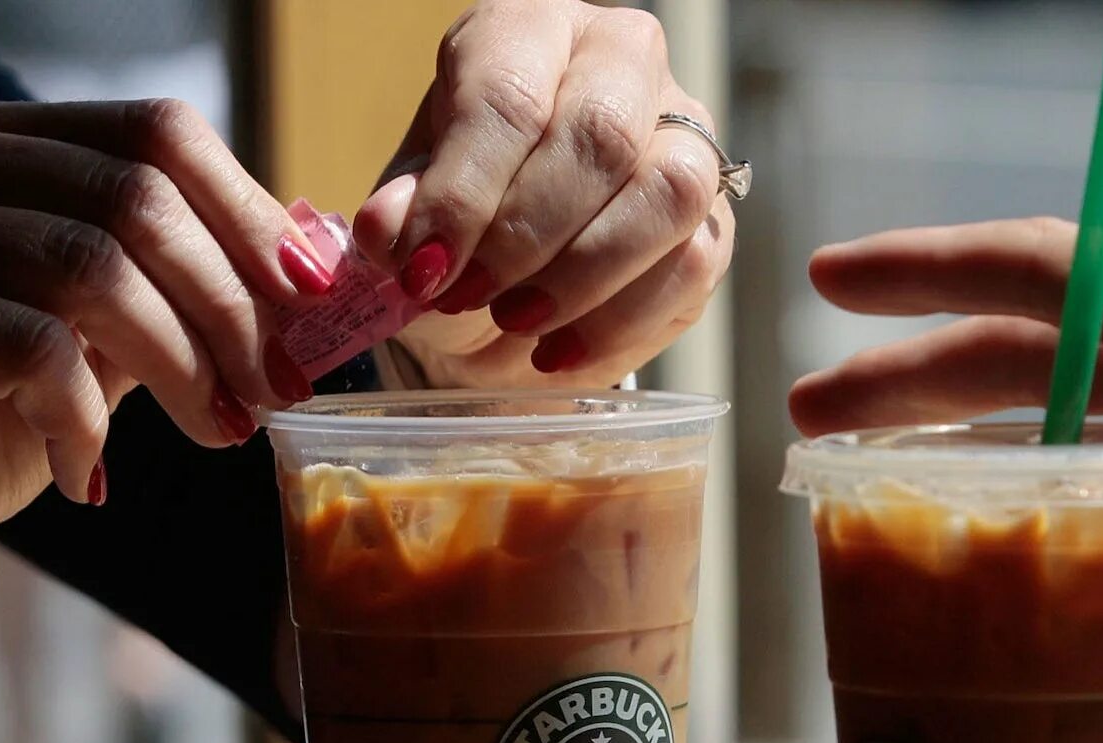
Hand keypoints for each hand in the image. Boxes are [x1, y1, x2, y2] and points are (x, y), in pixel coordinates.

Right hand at [0, 98, 332, 629]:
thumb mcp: (101, 344)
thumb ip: (181, 289)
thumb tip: (321, 256)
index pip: (155, 132)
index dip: (253, 216)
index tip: (317, 306)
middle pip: (136, 195)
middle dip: (231, 304)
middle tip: (277, 392)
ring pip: (94, 268)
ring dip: (181, 365)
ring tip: (215, 432)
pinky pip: (34, 347)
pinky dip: (84, 418)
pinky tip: (88, 472)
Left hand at [351, 0, 733, 388]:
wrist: (505, 286)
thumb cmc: (460, 226)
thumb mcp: (410, 216)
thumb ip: (399, 216)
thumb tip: (389, 230)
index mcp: (529, 31)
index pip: (508, 95)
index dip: (465, 193)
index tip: (424, 269)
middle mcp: (620, 58)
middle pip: (601, 133)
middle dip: (526, 235)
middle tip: (468, 296)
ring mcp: (683, 133)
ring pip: (667, 192)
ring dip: (583, 276)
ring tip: (517, 322)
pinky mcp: (713, 216)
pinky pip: (691, 263)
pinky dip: (616, 322)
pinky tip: (559, 350)